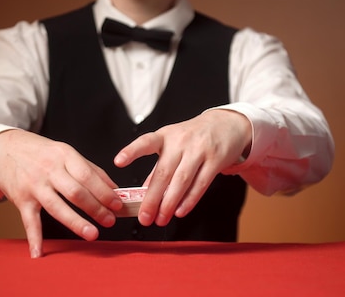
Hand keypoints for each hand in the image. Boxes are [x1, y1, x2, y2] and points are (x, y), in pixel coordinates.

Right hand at [0, 129, 122, 257]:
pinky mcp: (21, 199)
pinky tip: (39, 253)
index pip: (88, 175)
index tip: (117, 204)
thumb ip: (90, 169)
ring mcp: (34, 186)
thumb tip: (113, 188)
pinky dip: (34, 238)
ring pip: (57, 207)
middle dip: (95, 208)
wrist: (2, 148)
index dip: (104, 191)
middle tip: (110, 221)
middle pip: (75, 192)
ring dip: (76, 222)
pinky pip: (29, 221)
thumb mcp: (65, 152)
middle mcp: (49, 170)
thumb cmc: (38, 152)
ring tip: (92, 234)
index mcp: (64, 155)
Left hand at [113, 109, 251, 226]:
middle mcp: (181, 142)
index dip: (131, 151)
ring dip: (169, 204)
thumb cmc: (193, 136)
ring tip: (161, 219)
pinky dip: (189, 200)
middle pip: (163, 172)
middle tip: (144, 217)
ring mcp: (199, 150)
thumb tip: (143, 192)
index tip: (118, 161)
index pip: (146, 142)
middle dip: (152, 198)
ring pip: (182, 181)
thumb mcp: (172, 143)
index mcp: (165, 136)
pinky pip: (200, 184)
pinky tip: (180, 212)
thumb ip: (158, 166)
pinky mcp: (215, 160)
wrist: (226, 124)